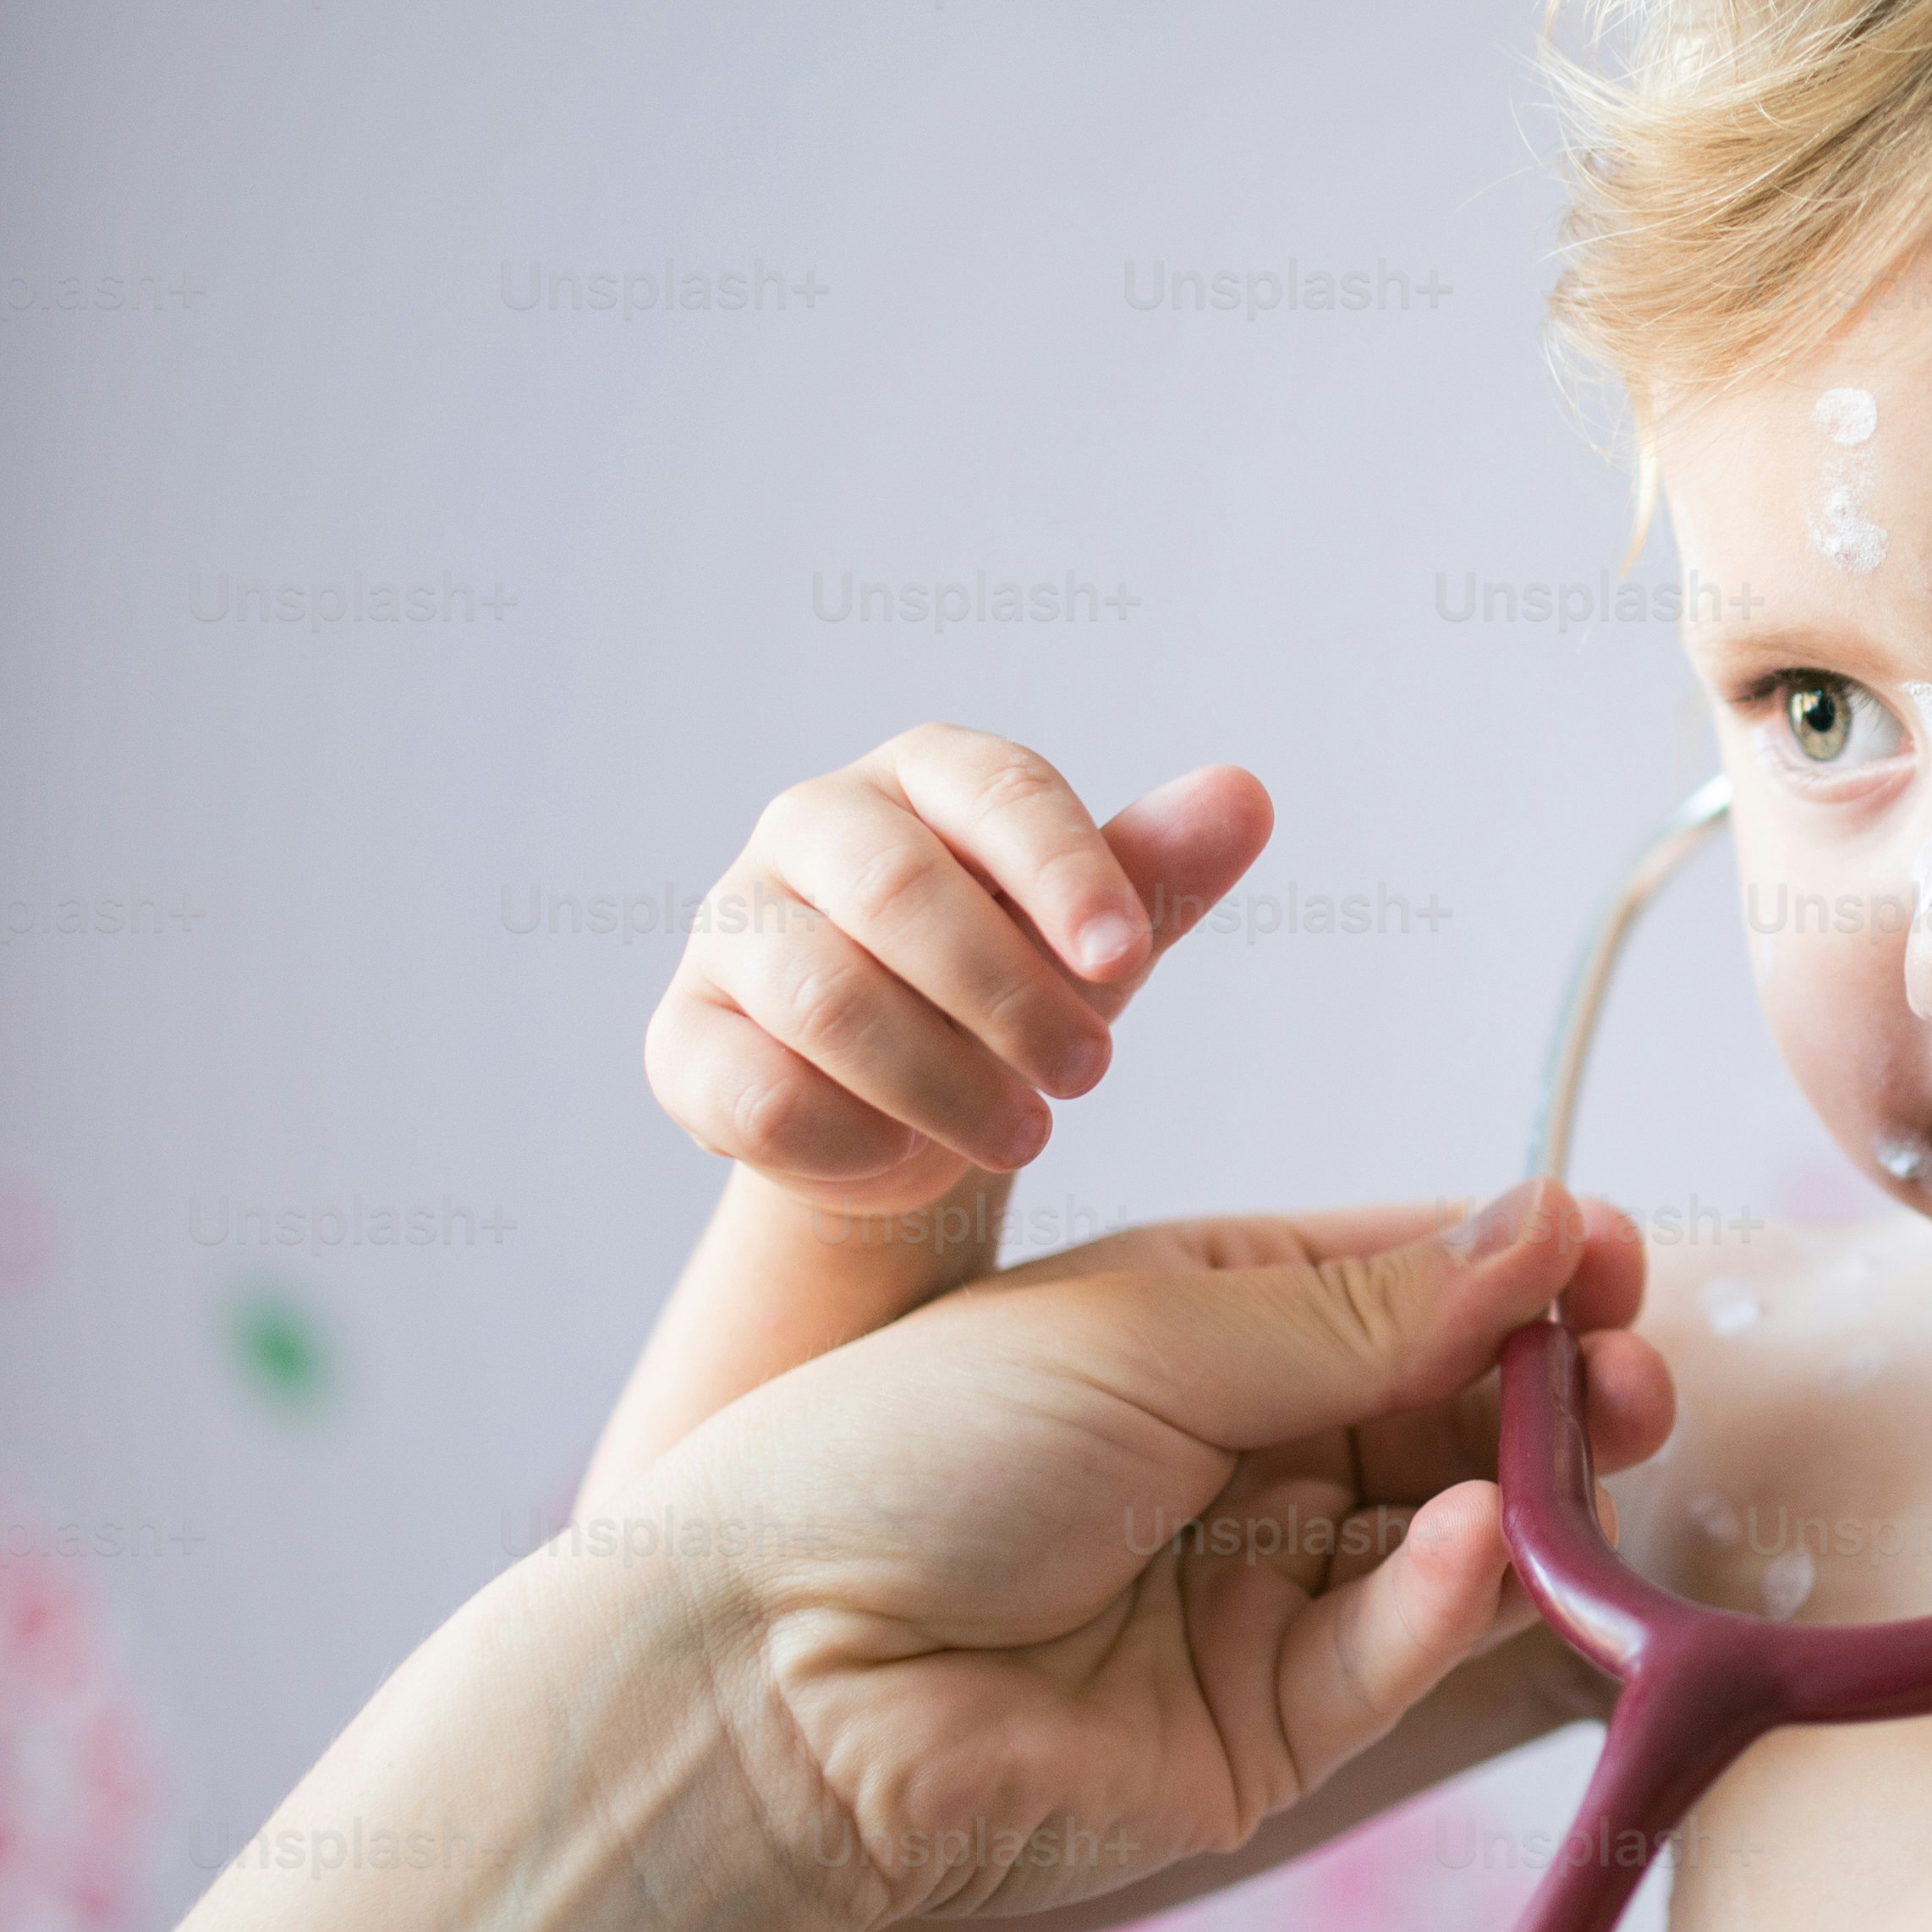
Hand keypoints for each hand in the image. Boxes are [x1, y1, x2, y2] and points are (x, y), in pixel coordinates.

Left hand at [619, 1187, 1674, 1931]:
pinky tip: (1476, 1543)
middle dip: (1552, 1381)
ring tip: (1603, 1430)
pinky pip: (1389, 1654)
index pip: (1392, 1284)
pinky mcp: (1261, 1734)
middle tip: (1639, 1362)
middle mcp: (1231, 1459)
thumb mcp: (1143, 1332)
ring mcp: (1253, 1601)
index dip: (1507, 1268)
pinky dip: (1447, 1598)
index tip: (1609, 1253)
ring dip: (1535, 1483)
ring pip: (1448, 1536)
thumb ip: (1358, 1309)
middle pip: (1444, 1411)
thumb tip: (1541, 1223)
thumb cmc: (906, 1458)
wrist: (775, 1681)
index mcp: (1188, 1329)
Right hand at [647, 725, 1271, 1218]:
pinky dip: (847, 1137)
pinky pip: (757, 1090)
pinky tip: (902, 1154)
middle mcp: (810, 827)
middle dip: (1008, 996)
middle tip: (1092, 1076)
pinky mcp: (684, 1038)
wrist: (901, 1115)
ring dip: (941, 1080)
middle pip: (898, 891)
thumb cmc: (1007, 994)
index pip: (996, 791)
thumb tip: (1247, 794)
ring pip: (825, 996)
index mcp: (922, 777)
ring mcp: (731, 928)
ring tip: (1023, 1134)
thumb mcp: (1091, 939)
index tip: (1128, 958)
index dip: (1065, 872)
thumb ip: (1156, 873)